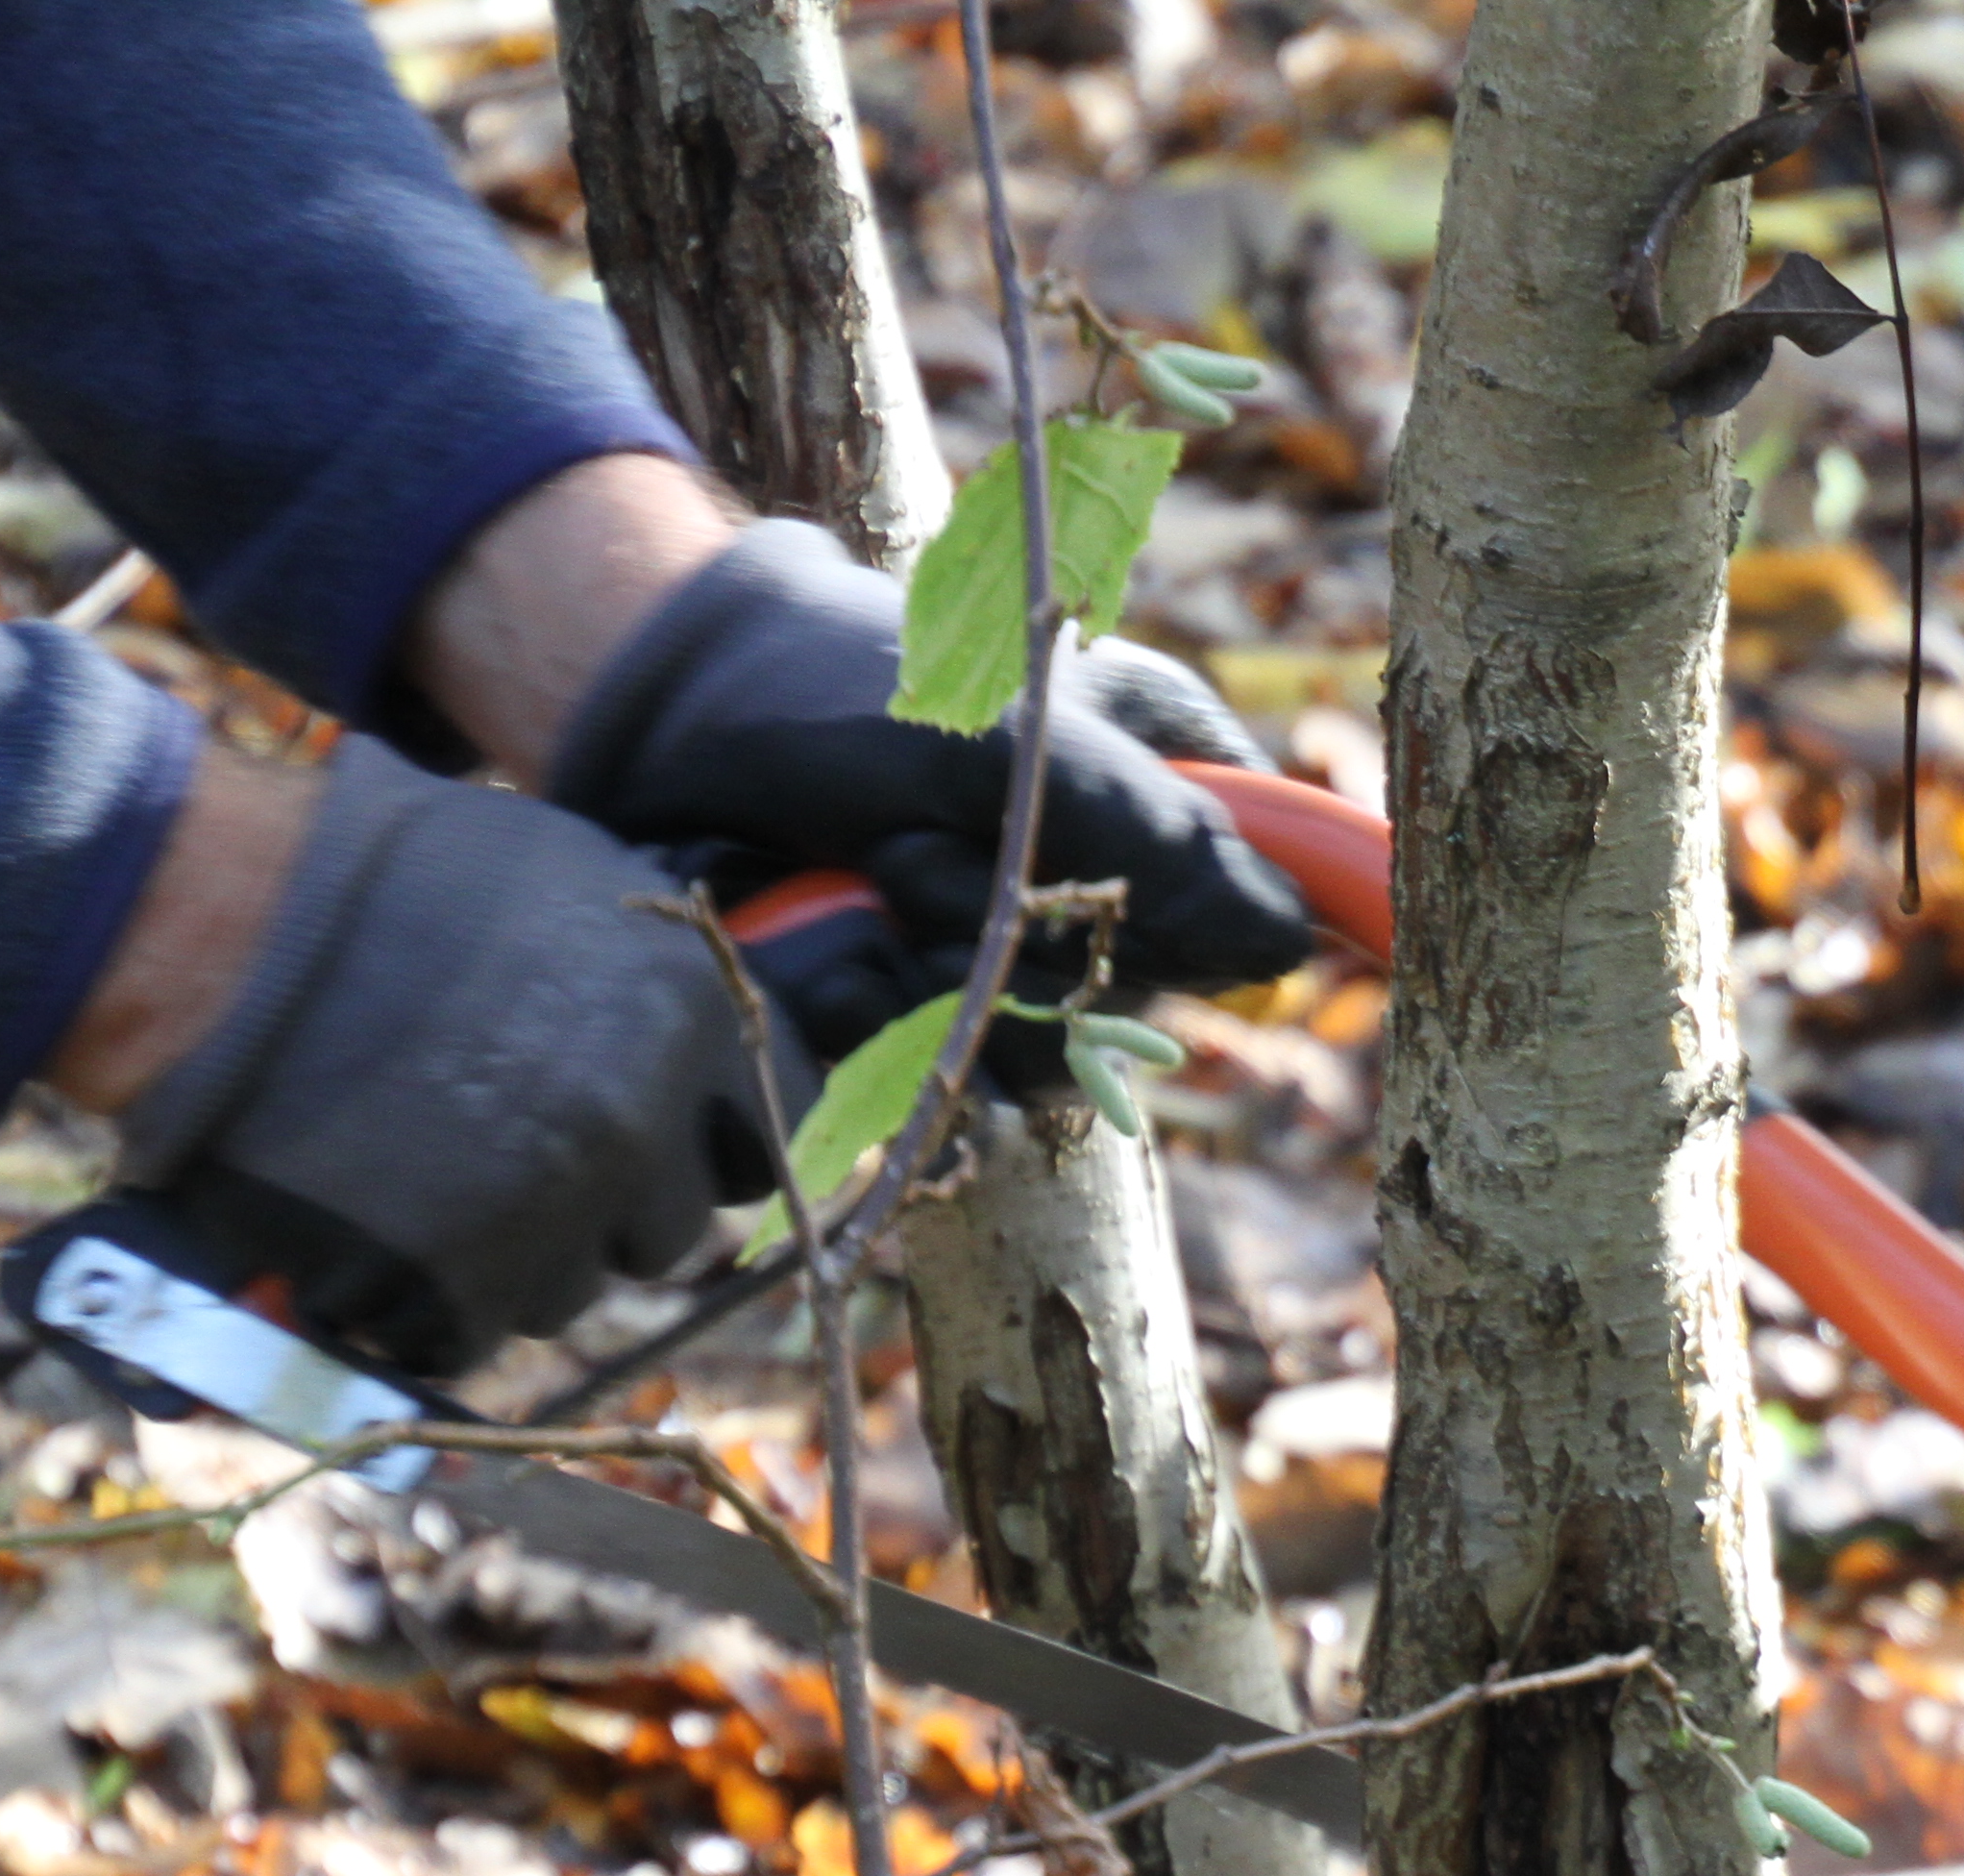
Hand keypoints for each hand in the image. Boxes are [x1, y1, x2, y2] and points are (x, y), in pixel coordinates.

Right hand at [75, 736, 805, 1374]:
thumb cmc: (388, 877)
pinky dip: (421, 1304)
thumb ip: (658, 984)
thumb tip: (706, 1057)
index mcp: (689, 1018)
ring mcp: (547, 1216)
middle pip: (670, 1230)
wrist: (226, 931)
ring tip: (419, 1171)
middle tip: (512, 1151)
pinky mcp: (450, 1288)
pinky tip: (371, 1225)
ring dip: (510, 1255)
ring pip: (568, 1290)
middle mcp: (637, 1127)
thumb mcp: (571, 882)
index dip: (708, 1140)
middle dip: (607, 1205)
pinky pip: (466, 1336)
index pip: (767, 1135)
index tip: (657, 1134)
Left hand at [544, 520, 1317, 997]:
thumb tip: (1290, 941)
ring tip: (871, 889)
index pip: (1266, 880)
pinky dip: (896, 1037)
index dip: (1229, 916)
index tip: (1148, 911)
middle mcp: (1104, 869)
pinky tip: (841, 964)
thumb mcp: (1014, 746)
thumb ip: (1155, 840)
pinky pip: (970, 1093)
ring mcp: (1022, 949)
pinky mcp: (944, 1021)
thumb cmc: (843, 693)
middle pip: (1154, 992)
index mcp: (1158, 766)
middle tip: (930, 850)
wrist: (672, 736)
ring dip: (953, 986)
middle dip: (1031, 936)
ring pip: (1059, 1055)